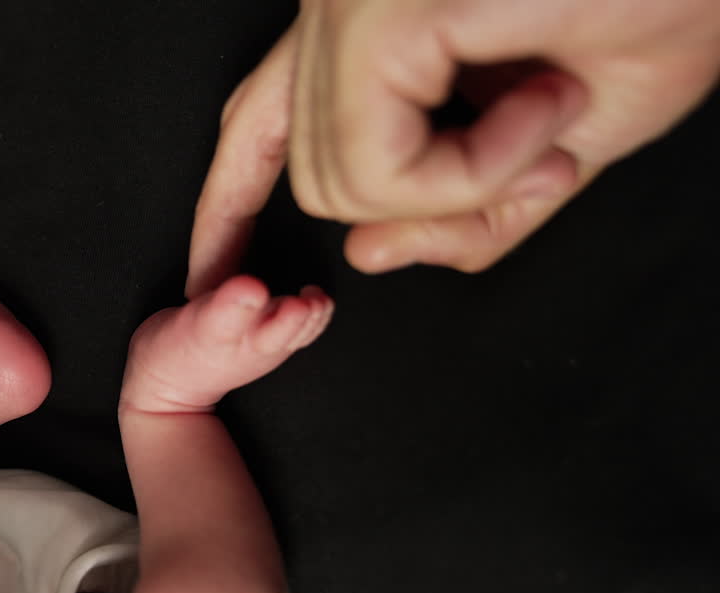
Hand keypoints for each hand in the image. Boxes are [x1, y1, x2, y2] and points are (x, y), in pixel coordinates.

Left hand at [188, 0, 719, 295]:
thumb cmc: (663, 9)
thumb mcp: (547, 142)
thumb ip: (455, 208)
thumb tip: (365, 254)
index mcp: (364, 25)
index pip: (256, 125)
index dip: (225, 206)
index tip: (210, 283)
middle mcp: (339, 5)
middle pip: (318, 180)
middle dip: (434, 200)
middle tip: (546, 140)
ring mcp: (348, 5)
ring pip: (339, 186)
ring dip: (467, 182)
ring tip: (554, 104)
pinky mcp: (379, 15)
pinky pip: (380, 166)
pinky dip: (475, 170)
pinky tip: (547, 103)